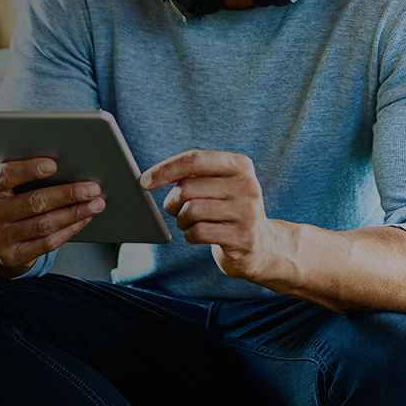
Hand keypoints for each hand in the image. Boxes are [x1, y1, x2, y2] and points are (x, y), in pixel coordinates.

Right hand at [0, 154, 105, 274]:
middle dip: (67, 194)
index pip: (3, 176)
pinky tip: (85, 218)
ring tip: (97, 202)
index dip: (28, 169)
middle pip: (32, 203)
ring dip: (75, 213)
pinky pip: (47, 244)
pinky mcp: (13, 258)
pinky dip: (69, 230)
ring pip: (44, 225)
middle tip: (93, 186)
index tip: (54, 164)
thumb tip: (3, 128)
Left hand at [140, 149, 291, 285]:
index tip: (143, 181)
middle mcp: (248, 185)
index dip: (165, 169)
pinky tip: (197, 235)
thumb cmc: (228, 209)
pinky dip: (190, 235)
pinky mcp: (243, 238)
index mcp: (240, 165)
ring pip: (191, 211)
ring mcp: (248, 213)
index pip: (194, 159)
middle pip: (188, 188)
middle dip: (173, 202)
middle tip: (177, 209)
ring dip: (182, 220)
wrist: (261, 246)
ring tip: (189, 223)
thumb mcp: (219, 184)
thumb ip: (193, 175)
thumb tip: (150, 178)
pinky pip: (198, 232)